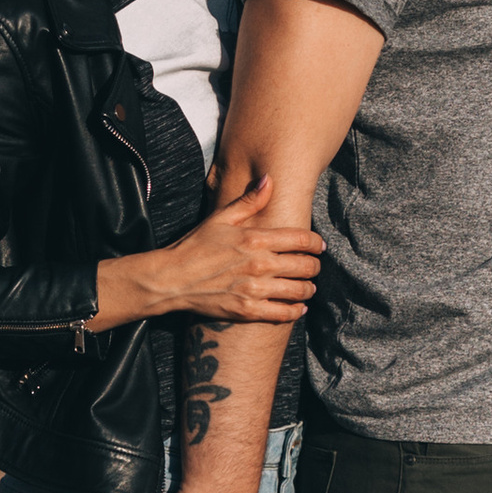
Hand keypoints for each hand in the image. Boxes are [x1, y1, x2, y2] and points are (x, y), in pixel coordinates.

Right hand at [102, 179, 319, 328]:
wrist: (172, 279)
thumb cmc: (196, 246)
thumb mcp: (221, 218)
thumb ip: (249, 200)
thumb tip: (269, 179)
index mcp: (256, 238)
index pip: (301, 239)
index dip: (316, 243)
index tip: (319, 246)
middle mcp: (259, 264)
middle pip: (305, 266)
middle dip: (315, 266)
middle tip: (314, 267)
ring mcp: (255, 289)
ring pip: (299, 291)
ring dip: (308, 289)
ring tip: (308, 286)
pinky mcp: (248, 310)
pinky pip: (284, 313)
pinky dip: (296, 311)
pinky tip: (298, 307)